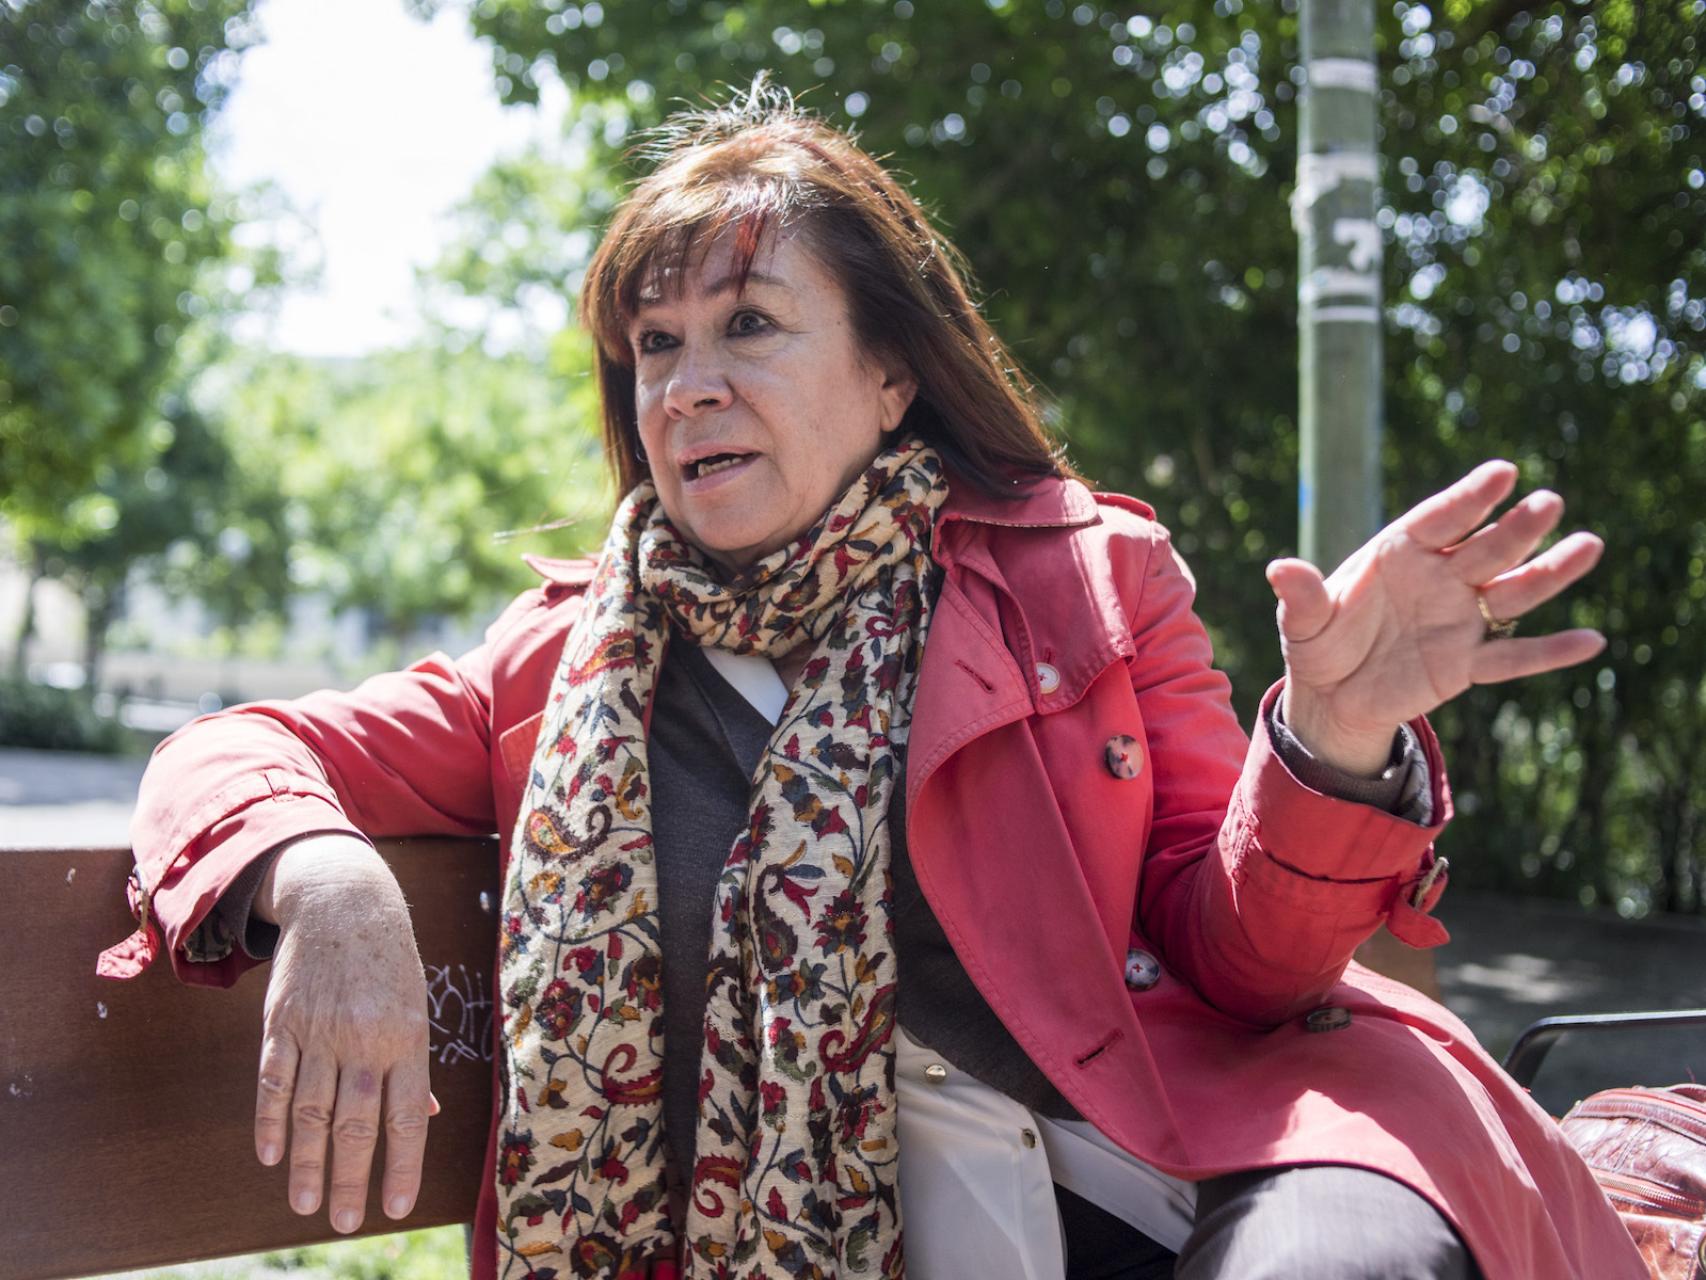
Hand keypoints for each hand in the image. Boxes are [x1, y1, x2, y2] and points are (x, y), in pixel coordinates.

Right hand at [253, 835, 437, 1233]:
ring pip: (310, 1111)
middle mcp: (364, 1040)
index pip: (407, 1117)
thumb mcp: (415, 1006)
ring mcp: (320, 1031)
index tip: (395, 1207)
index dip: (402, 1165)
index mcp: (408, 1039)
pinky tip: (269, 1156)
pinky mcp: (283, 1022)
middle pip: (356, 1123)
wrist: (343, 902)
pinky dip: (269, 1121)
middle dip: (351, 1179)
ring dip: (305, 1164)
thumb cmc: (388, 963)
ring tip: (305, 1205)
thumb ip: (413, 1065)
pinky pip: (273, 1080)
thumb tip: (426, 1117)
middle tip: (346, 1222)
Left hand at [1266, 460, 1605, 775]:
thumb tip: (1279, 569)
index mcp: (1401, 551)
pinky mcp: (1467, 663)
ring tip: (1589, 545)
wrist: (1332, 695)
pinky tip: (1591, 642)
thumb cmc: (1319, 641)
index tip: (1503, 473)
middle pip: (1486, 548)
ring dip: (1550, 572)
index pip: (1440, 518)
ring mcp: (1460, 618)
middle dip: (1516, 527)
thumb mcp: (1301, 620)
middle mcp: (1441, 576)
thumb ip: (1300, 595)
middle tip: (1548, 503)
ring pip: (1513, 592)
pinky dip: (1550, 652)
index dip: (1470, 497)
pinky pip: (1513, 658)